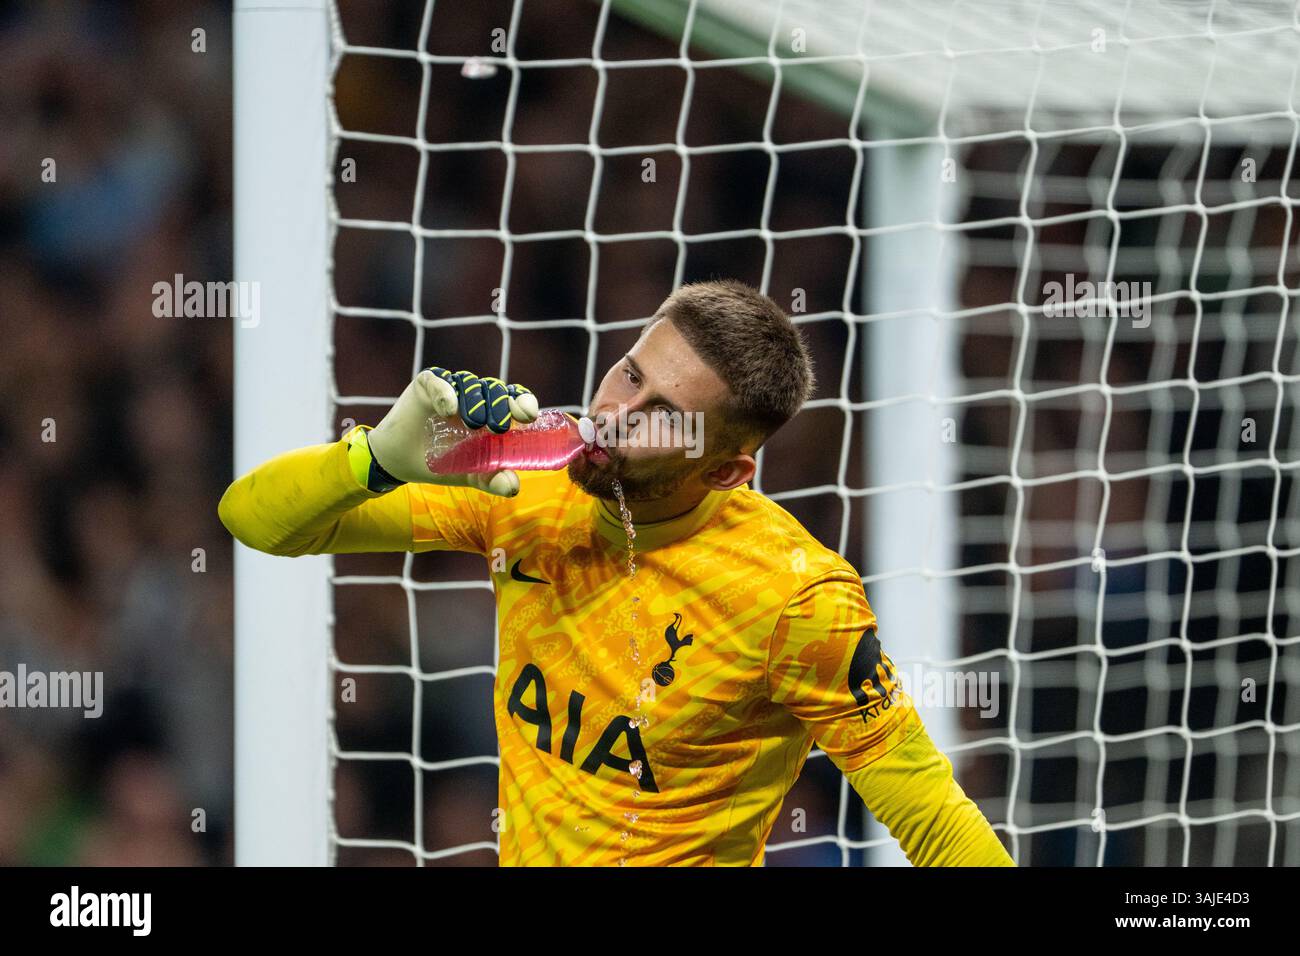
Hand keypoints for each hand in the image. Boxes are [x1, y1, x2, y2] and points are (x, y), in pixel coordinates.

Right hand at [365, 367, 538, 495]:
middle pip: (495, 389)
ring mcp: (450, 387)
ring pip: (470, 383)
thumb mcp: (470, 474)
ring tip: (473, 424)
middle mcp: (474, 396)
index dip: (523, 402)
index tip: (527, 415)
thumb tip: (513, 486)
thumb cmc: (440, 463)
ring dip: (475, 401)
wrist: (401, 463)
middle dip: (501, 406)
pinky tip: (448, 410)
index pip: (513, 398)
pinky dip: (445, 393)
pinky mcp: (426, 383)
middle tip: (498, 428)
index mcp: (491, 412)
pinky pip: (439, 381)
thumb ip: (491, 478)